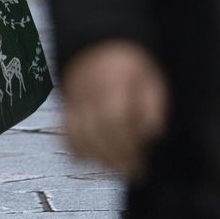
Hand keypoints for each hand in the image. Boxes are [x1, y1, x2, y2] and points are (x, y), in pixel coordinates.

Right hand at [61, 40, 167, 180]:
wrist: (100, 47)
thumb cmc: (130, 66)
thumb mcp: (151, 79)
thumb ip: (154, 106)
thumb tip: (152, 132)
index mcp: (115, 83)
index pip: (116, 119)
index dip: (128, 144)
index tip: (140, 163)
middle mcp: (91, 93)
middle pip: (98, 133)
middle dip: (117, 158)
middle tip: (133, 171)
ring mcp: (76, 101)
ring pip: (80, 137)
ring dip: (99, 158)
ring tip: (116, 166)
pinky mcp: (67, 109)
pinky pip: (65, 134)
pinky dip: (77, 150)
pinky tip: (94, 156)